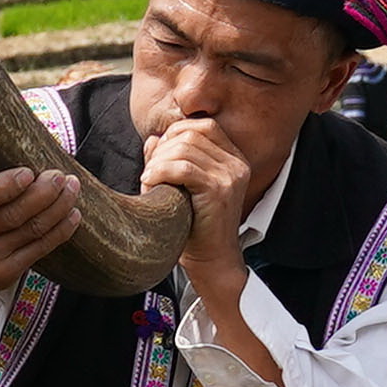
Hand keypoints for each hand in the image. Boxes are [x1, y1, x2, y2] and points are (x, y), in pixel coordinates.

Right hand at [0, 165, 83, 345]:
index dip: (4, 187)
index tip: (28, 172)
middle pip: (11, 215)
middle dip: (42, 193)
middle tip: (59, 175)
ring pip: (30, 230)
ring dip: (57, 207)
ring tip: (72, 187)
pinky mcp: (4, 274)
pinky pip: (39, 249)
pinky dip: (60, 230)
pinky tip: (73, 214)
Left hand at [137, 111, 258, 308]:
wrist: (212, 260)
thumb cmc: (195, 225)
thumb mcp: (183, 186)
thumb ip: (170, 160)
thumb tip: (152, 139)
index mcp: (233, 159)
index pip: (204, 126)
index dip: (176, 133)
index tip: (159, 155)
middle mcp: (236, 164)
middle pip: (191, 134)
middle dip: (163, 149)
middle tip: (150, 172)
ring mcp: (230, 176)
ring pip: (184, 148)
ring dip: (158, 162)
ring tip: (149, 181)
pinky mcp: (219, 191)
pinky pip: (183, 168)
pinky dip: (160, 172)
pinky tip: (150, 183)